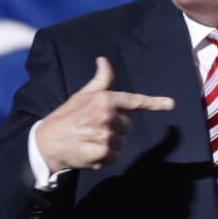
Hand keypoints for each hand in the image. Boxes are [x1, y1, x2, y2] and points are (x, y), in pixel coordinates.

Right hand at [36, 57, 174, 171]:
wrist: (46, 143)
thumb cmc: (66, 117)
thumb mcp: (82, 95)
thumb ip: (100, 80)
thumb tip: (104, 60)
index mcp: (104, 99)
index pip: (134, 100)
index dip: (155, 102)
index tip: (171, 104)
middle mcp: (107, 115)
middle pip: (128, 127)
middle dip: (115, 129)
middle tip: (94, 129)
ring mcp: (105, 134)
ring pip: (121, 143)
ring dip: (109, 145)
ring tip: (90, 141)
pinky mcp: (102, 152)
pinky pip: (114, 157)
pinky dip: (105, 158)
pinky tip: (90, 152)